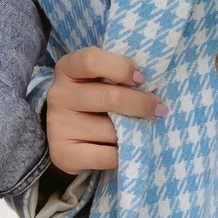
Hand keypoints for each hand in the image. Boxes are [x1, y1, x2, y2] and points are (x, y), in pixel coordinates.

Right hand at [43, 47, 163, 176]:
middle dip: (141, 104)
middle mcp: (58, 95)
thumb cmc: (95, 99)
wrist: (69, 137)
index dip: (121, 68)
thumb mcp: (100, 80)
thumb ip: (119, 76)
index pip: (91, 61)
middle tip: (159, 109)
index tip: (142, 79)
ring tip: (139, 130)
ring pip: (112, 130)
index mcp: (67, 69)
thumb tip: (152, 87)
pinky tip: (129, 148)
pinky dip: (125, 154)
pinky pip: (106, 156)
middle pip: (110, 97)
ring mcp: (58, 125)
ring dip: (134, 132)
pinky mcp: (63, 154)